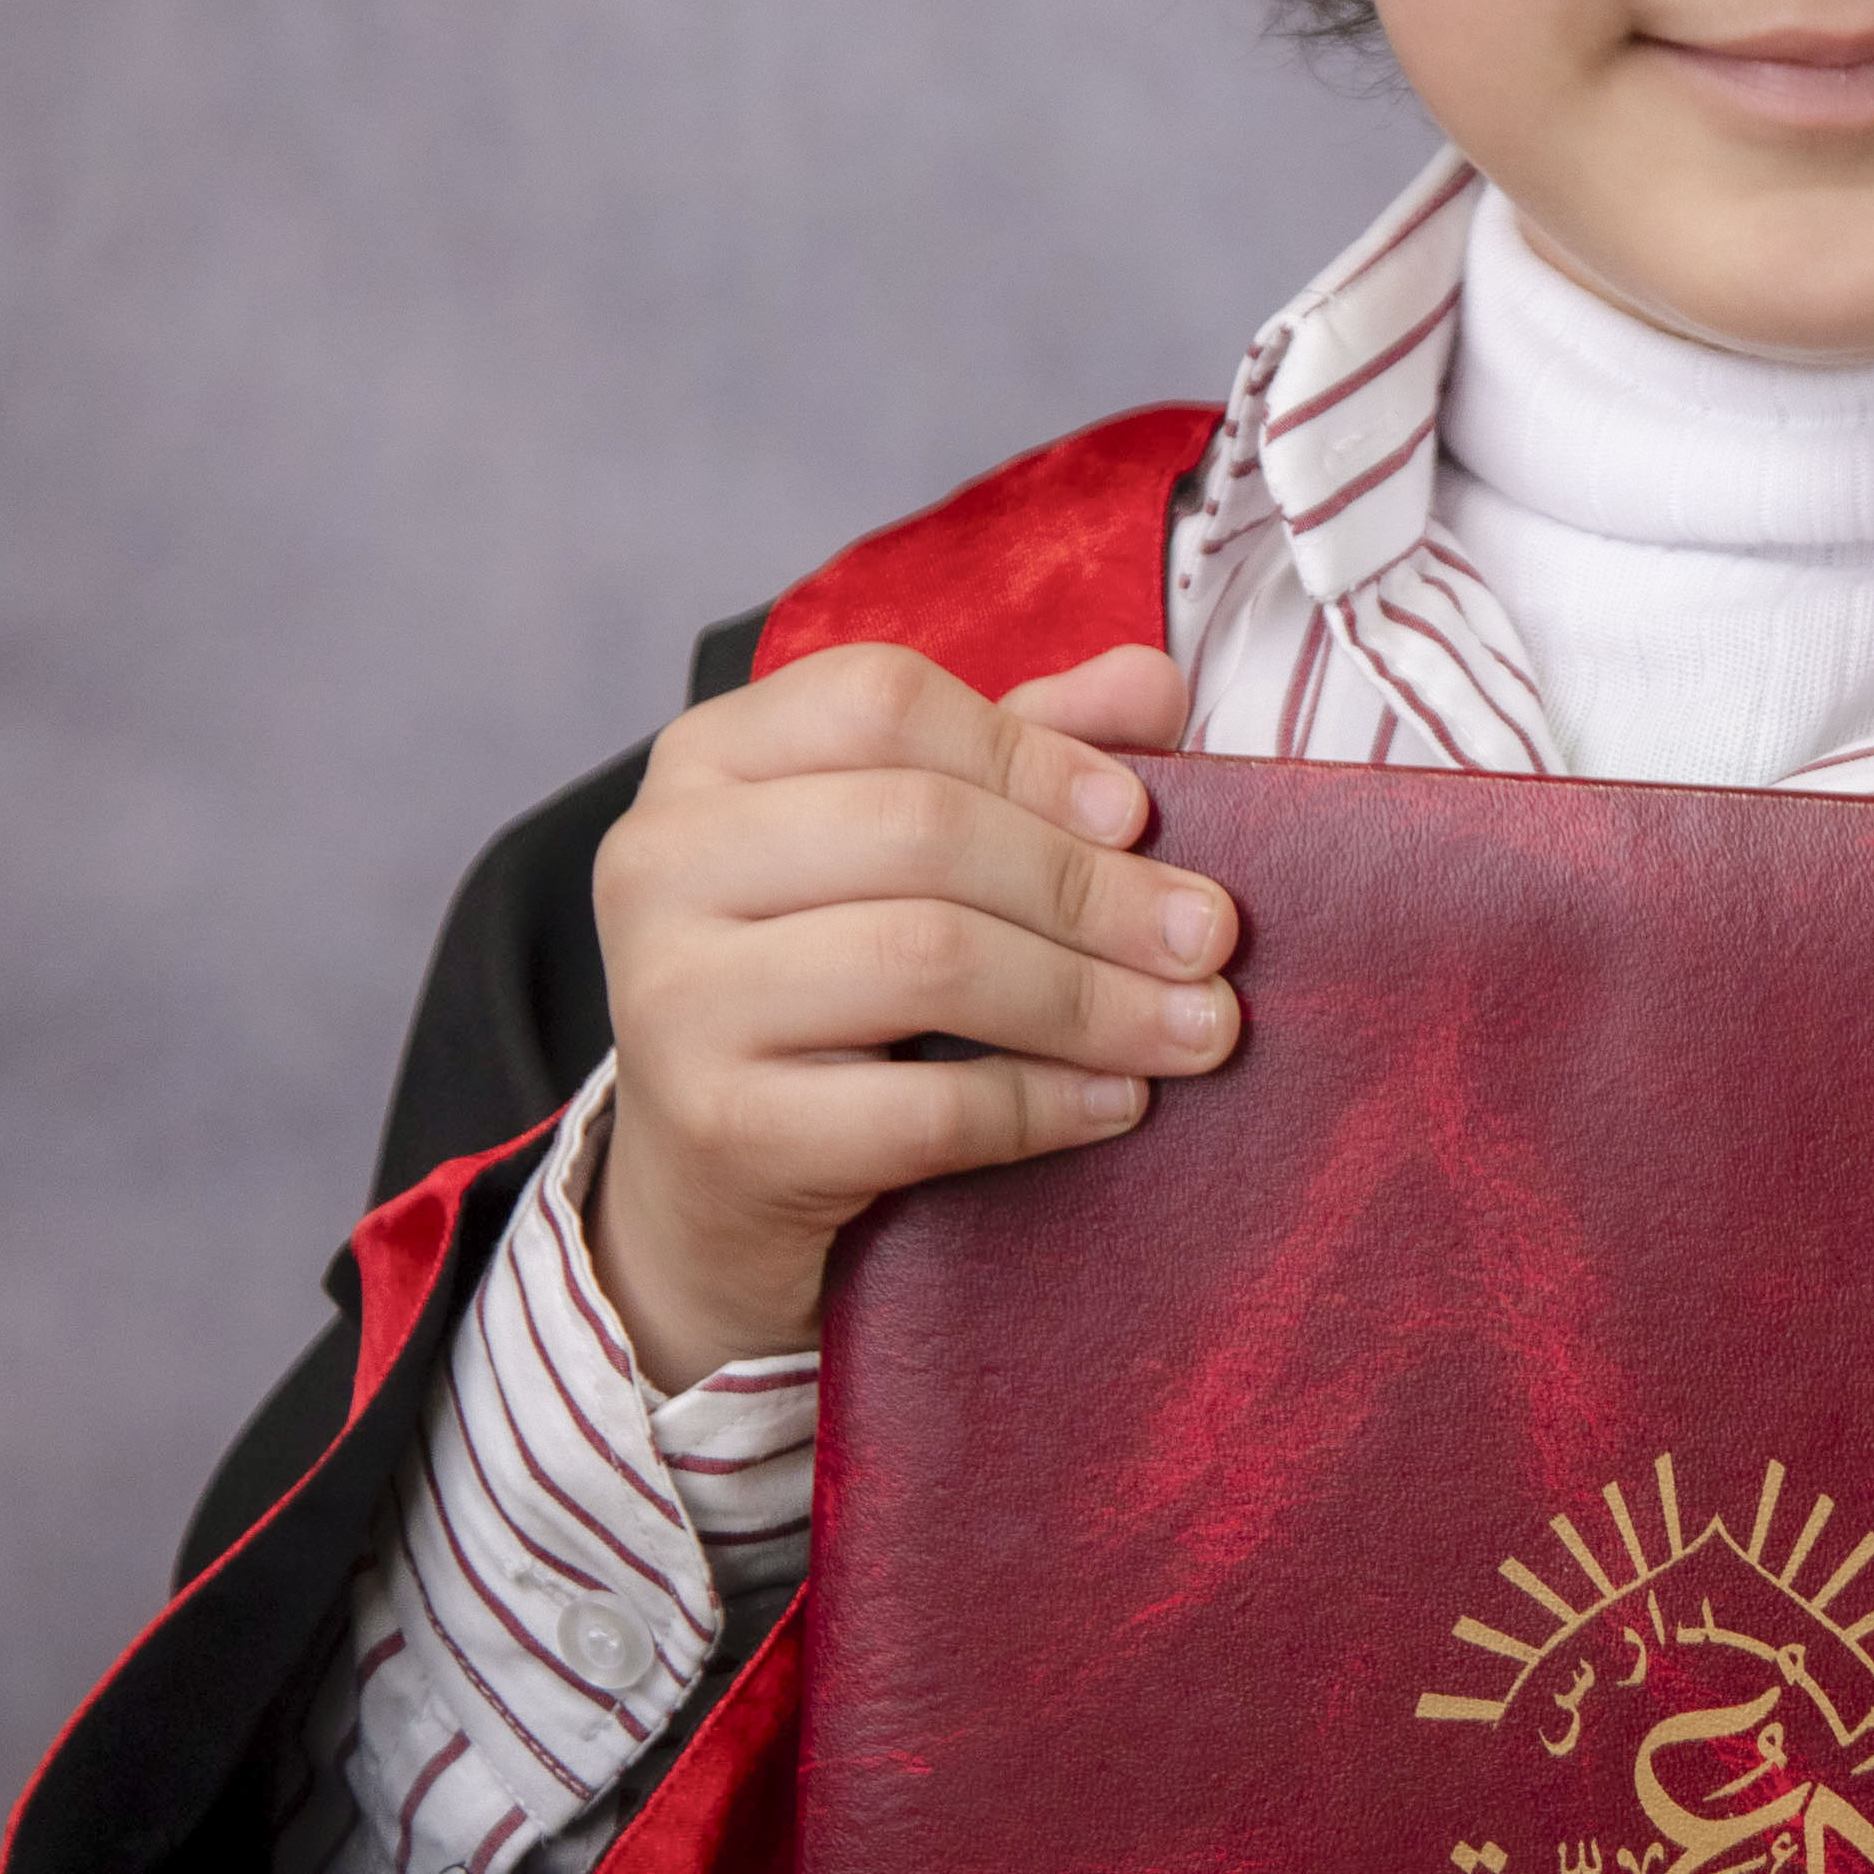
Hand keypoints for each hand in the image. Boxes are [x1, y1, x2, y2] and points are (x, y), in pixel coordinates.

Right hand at [586, 638, 1233, 1386]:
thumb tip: (1154, 684)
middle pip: (919, 829)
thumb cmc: (823, 993)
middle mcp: (662, 859)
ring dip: (1091, 998)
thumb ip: (1020, 755)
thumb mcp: (907, 855)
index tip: (1141, 817)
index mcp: (710, 759)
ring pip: (926, 958)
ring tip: (1196, 1028)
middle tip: (1211, 939)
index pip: (881, 702)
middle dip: (1092, 888)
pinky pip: (921, 1104)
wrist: (710, 1188)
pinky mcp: (721, 1129)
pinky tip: (1116, 1101)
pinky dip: (1042, 1103)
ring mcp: (674, 997)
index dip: (1030, 753)